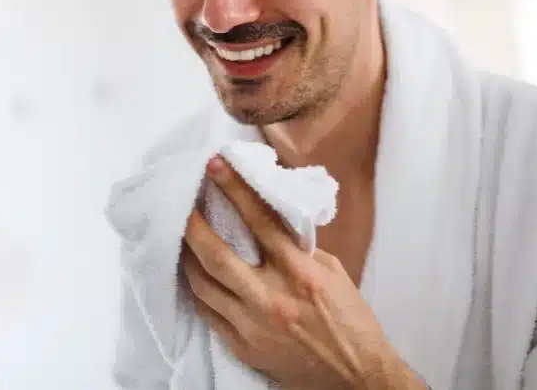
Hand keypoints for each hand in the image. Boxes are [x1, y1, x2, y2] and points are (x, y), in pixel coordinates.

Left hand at [181, 158, 423, 389]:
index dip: (234, 190)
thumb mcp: (333, 273)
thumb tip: (269, 219)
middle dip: (193, 224)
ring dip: (187, 256)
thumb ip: (298, 248)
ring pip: (203, 284)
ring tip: (179, 235)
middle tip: (181, 201)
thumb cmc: (350, 320)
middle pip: (216, 254)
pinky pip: (207, 313)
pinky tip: (191, 273)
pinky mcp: (242, 347)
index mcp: (300, 274)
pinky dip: (196, 290)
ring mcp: (253, 325)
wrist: (357, 377)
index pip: (259, 222)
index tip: (214, 167)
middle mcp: (272, 298)